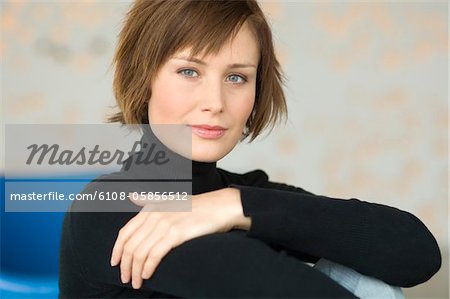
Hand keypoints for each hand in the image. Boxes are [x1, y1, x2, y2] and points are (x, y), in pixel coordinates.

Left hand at [109, 187, 250, 288]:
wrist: (220, 207)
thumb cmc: (197, 206)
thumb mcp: (169, 200)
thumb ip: (149, 199)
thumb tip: (131, 196)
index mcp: (150, 208)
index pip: (125, 232)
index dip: (117, 250)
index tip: (115, 263)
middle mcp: (154, 215)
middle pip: (130, 245)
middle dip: (125, 265)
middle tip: (126, 278)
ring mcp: (165, 224)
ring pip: (140, 252)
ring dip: (136, 271)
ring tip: (136, 282)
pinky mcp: (176, 233)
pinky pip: (155, 254)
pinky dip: (148, 267)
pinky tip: (147, 275)